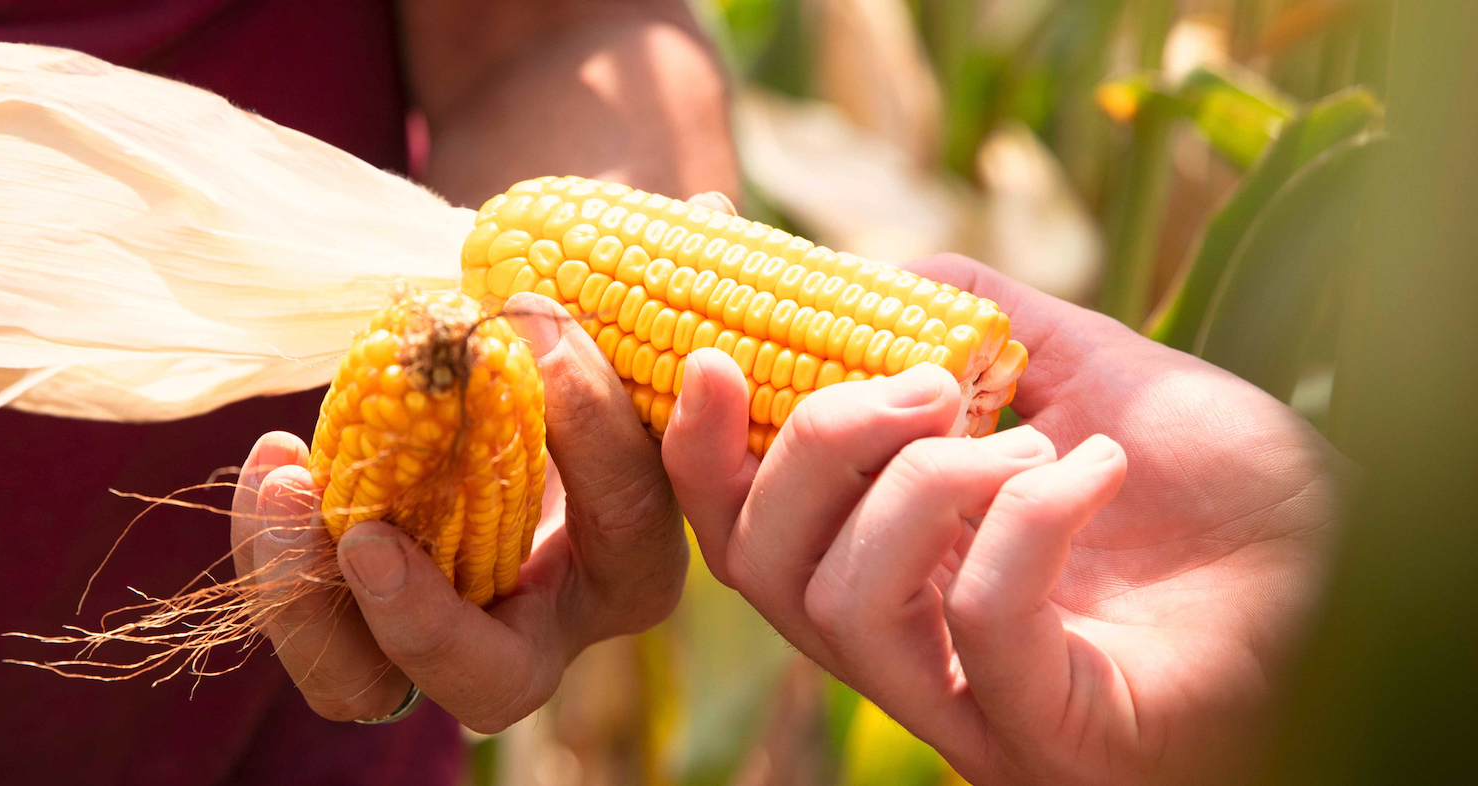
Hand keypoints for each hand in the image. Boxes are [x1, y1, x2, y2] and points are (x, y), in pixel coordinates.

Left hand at [229, 293, 686, 731]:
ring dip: (312, 599)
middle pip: (493, 681)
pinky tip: (277, 461)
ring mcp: (436, 632)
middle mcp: (539, 625)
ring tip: (286, 483)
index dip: (598, 440)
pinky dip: (278, 555)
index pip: (627, 526)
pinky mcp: (355, 615)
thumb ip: (656, 281)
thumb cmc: (572, 348)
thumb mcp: (614, 317)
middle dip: (428, 623)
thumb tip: (711, 212)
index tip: (546, 335)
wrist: (502, 380)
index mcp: (628, 562)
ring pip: (367, 680)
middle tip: (370, 543)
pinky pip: (310, 629)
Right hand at [662, 253, 1337, 784]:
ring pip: (839, 604)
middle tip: (924, 385)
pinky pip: (981, 631)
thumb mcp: (1089, 371)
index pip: (741, 519)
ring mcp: (974, 701)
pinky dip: (1026, 525)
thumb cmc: (1223, 490)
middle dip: (811, 444)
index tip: (707, 337)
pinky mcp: (1054, 731)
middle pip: (758, 564)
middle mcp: (909, 643)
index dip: (697, 435)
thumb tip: (882, 272)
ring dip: (921, 483)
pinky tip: (1095, 472)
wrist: (1354, 566)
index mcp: (893, 561)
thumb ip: (980, 325)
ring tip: (1030, 435)